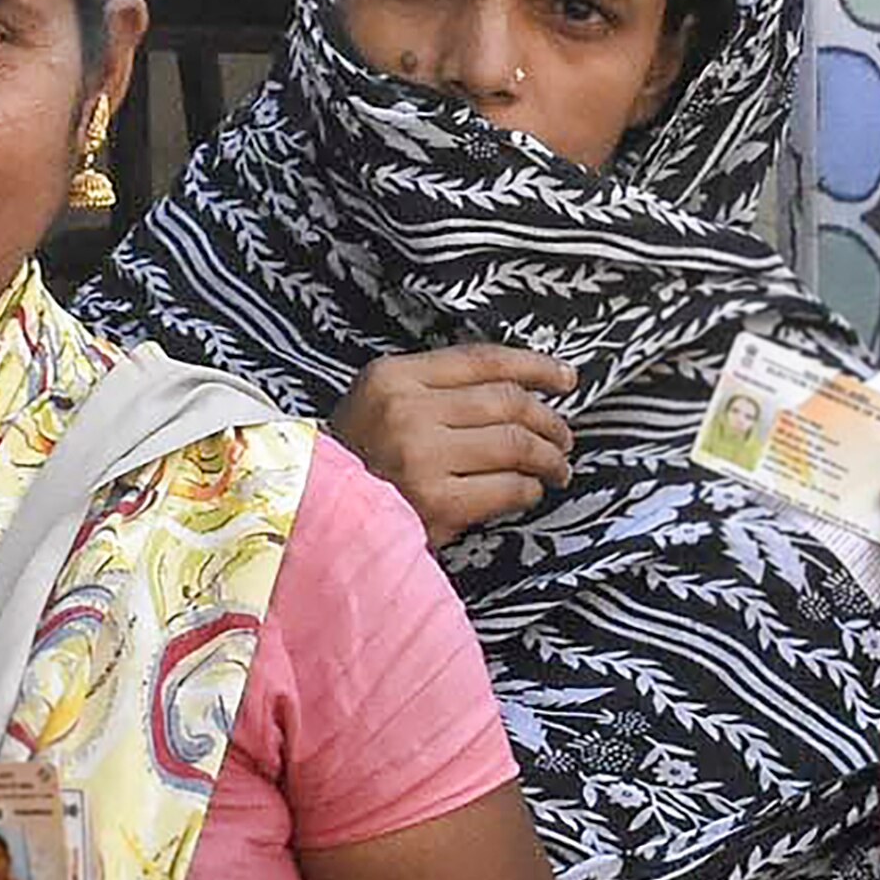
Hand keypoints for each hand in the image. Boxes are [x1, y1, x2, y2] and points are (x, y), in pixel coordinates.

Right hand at [334, 347, 574, 543]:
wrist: (313, 519)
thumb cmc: (354, 463)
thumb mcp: (378, 406)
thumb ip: (432, 390)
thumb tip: (515, 389)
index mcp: (393, 378)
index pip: (482, 360)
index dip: (534, 367)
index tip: (565, 379)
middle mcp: (407, 411)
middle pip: (507, 402)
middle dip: (549, 420)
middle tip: (563, 437)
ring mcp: (422, 457)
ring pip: (516, 444)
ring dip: (549, 457)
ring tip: (556, 468)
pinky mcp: (438, 503)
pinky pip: (508, 488)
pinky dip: (528, 490)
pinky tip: (529, 492)